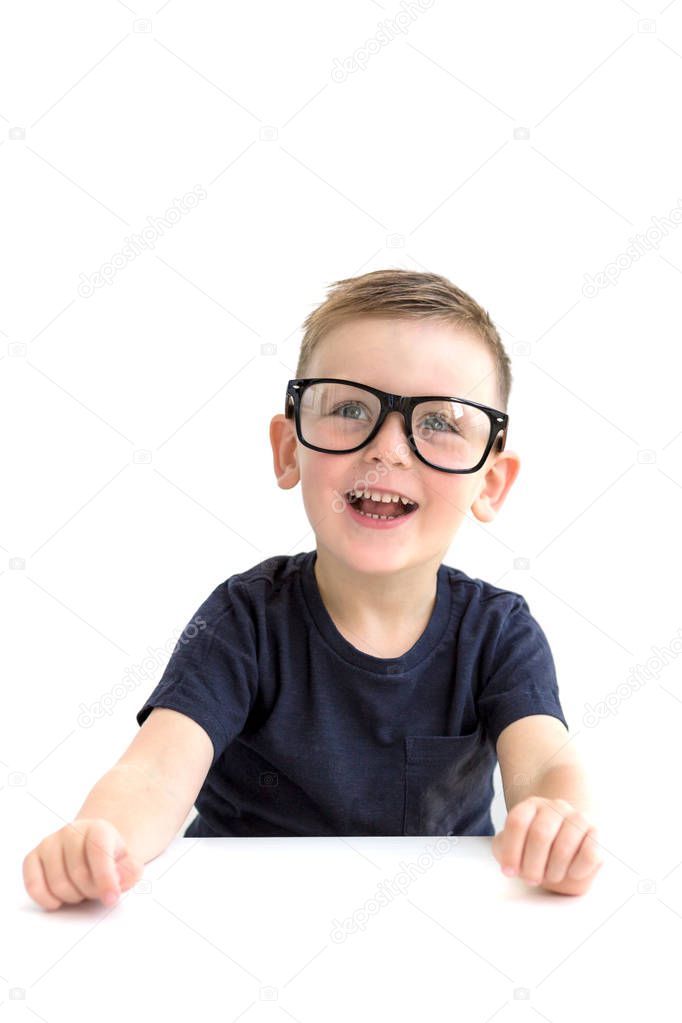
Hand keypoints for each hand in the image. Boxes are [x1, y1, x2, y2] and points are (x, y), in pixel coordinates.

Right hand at [23, 818, 143, 910]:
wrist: (92, 847)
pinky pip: (33, 884)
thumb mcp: (128, 863)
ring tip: (81, 889)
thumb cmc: (110, 859)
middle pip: (79, 873)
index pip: (99, 852)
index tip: (112, 898)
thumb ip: (130, 870)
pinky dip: (46, 899)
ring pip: (57, 884)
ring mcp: (50, 843)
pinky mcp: (33, 857)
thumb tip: (118, 879)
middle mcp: (71, 831)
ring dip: (72, 897)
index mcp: (98, 828)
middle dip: (91, 891)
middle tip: (97, 890)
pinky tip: (58, 900)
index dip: (105, 878)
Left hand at [492, 796, 603, 895]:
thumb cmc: (537, 852)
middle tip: (531, 879)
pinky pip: (590, 854)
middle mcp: (554, 807)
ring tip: (551, 876)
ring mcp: (577, 818)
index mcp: (531, 806)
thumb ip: (504, 850)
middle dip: (532, 865)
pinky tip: (571, 873)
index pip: (517, 822)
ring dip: (554, 870)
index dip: (511, 851)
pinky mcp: (596, 833)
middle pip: (540, 834)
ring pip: (564, 846)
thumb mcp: (515, 849)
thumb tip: (507, 861)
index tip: (509, 871)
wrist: (567, 850)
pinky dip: (578, 869)